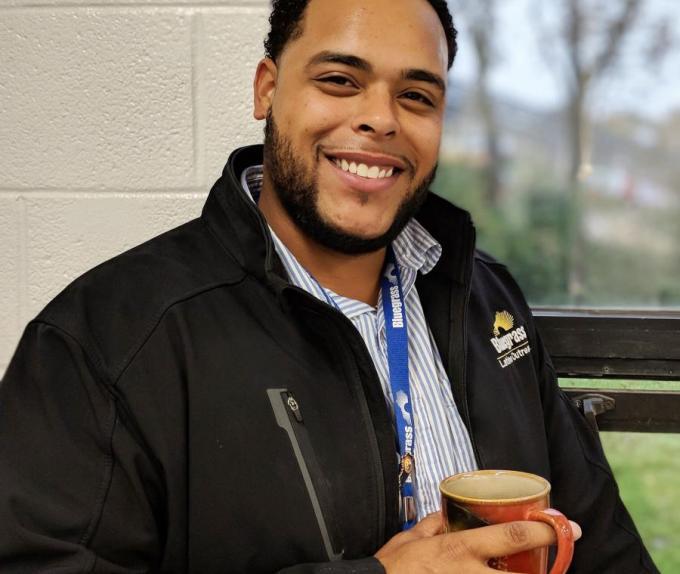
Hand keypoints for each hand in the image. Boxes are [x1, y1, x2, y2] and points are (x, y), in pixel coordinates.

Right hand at [374, 512, 581, 572]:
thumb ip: (432, 524)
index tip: (566, 526)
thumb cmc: (392, 569)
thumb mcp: (410, 538)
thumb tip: (449, 515)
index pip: (513, 535)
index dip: (545, 529)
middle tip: (558, 564)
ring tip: (538, 570)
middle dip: (547, 572)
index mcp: (460, 549)